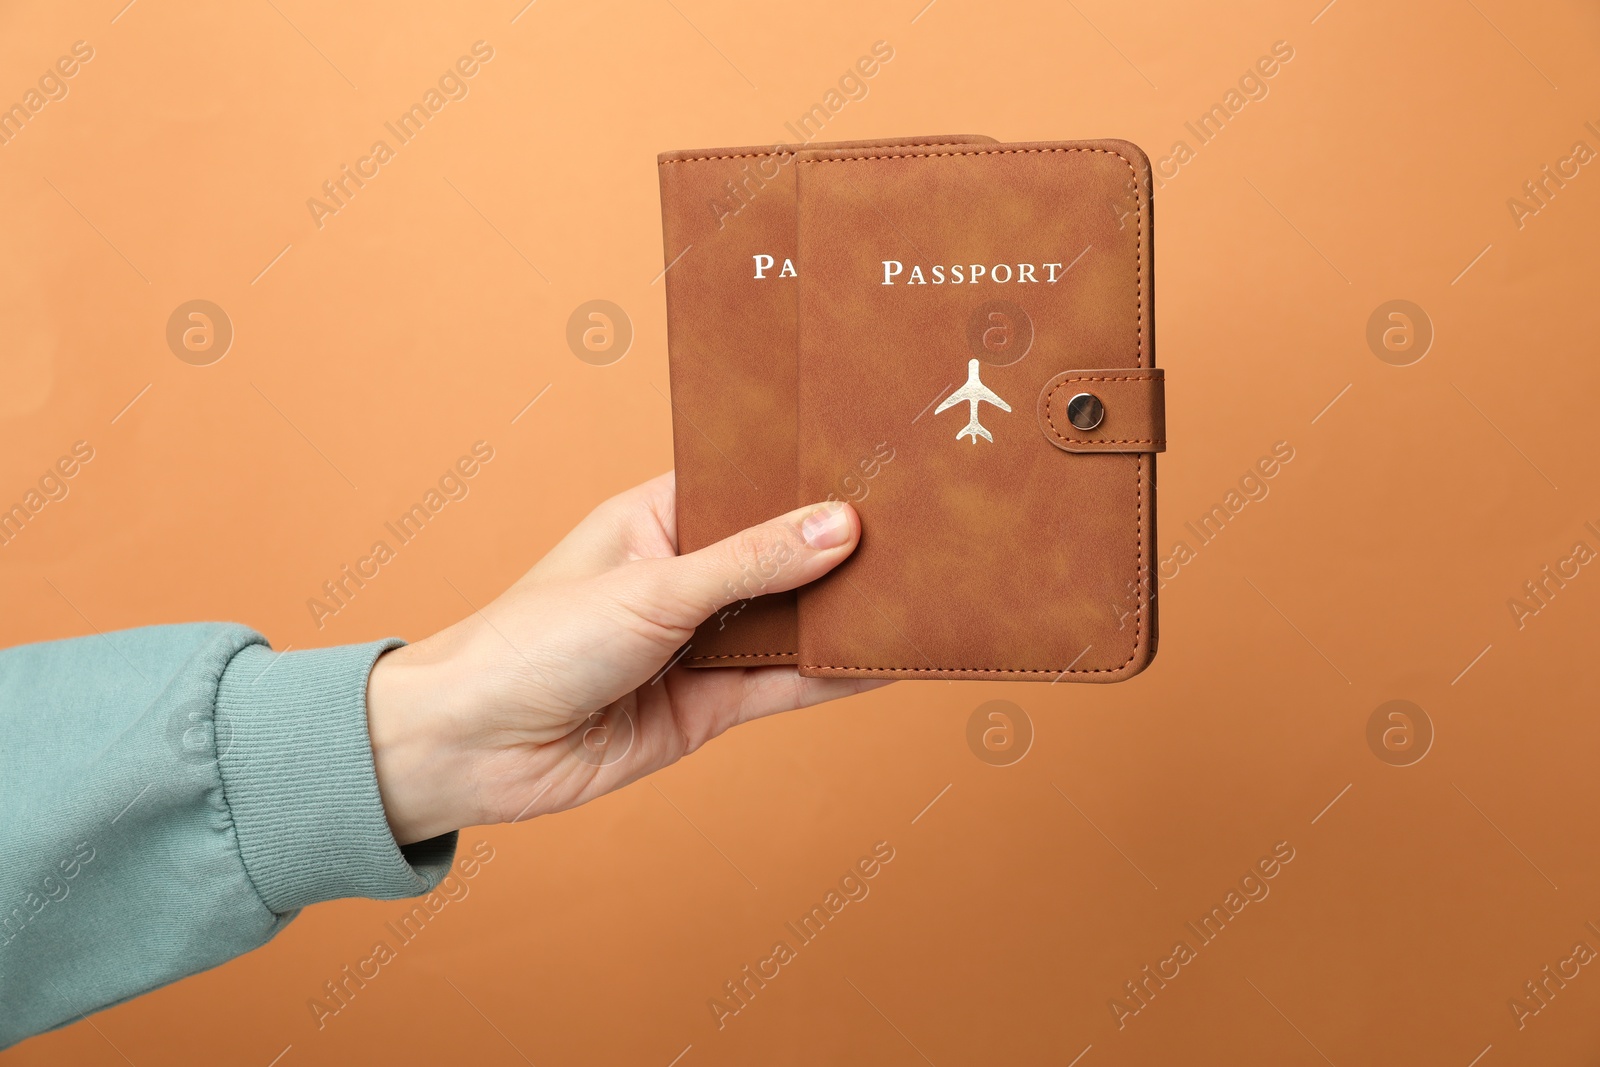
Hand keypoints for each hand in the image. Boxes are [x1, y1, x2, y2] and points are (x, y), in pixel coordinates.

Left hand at [365, 472, 883, 844]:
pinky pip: (780, 687)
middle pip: (778, 559)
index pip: (747, 487)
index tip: (878, 463)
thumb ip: (750, 564)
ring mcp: (696, 645)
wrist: (470, 749)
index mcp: (657, 520)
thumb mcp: (652, 589)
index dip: (806, 479)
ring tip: (922, 594)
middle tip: (921, 530)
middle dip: (838, 552)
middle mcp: (682, 578)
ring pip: (787, 625)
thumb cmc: (532, 643)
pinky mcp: (704, 708)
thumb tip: (840, 527)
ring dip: (841, 617)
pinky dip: (830, 678)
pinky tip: (882, 661)